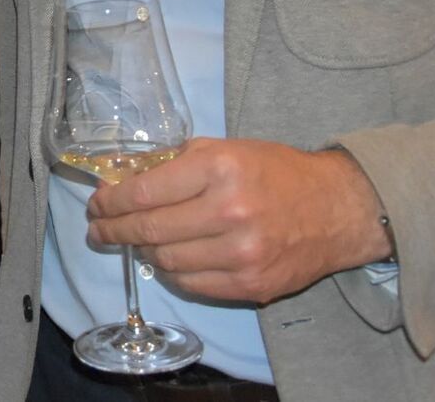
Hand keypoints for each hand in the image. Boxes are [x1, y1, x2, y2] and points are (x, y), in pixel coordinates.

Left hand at [85, 138, 391, 303]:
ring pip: (166, 261)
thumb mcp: (224, 149)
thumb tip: (121, 177)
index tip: (96, 204)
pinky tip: (168, 259)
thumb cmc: (276, 172)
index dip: (111, 202)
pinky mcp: (252, 284)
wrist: (337, 209)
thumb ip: (173, 162)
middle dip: (113, 230)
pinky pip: (192, 284)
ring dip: (144, 251)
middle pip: (149, 230)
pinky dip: (173, 272)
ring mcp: (241, 253)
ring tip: (137, 241)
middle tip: (98, 229)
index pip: (144, 193)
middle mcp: (229, 211)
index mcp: (219, 169)